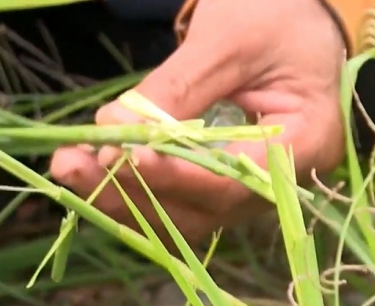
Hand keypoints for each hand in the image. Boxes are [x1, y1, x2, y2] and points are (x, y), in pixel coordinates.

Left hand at [51, 0, 346, 242]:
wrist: (291, 20)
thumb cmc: (276, 17)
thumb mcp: (229, 40)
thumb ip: (176, 88)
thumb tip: (111, 126)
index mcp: (306, 143)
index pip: (233, 180)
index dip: (173, 177)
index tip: (120, 158)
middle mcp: (275, 185)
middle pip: (196, 210)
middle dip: (127, 191)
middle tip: (69, 165)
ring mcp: (242, 193)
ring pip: (173, 216)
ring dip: (115, 196)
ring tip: (67, 165)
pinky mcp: (211, 187)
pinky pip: (166, 204)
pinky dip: (125, 191)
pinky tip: (87, 170)